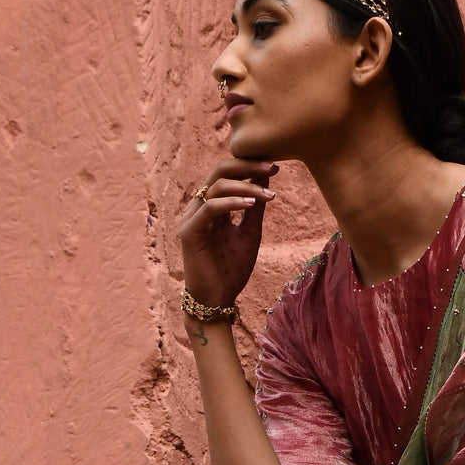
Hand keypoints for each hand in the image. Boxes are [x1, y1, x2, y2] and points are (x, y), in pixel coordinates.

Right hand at [179, 156, 276, 309]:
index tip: (275, 166)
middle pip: (220, 170)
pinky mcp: (189, 231)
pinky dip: (232, 203)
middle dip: (247, 165)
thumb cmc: (231, 269)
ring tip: (268, 195)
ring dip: (246, 186)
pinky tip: (252, 205)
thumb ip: (255, 206)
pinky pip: (210, 208)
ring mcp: (193, 217)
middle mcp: (200, 206)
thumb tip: (266, 177)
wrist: (217, 299)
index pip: (229, 174)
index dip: (250, 166)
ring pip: (216, 186)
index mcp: (213, 205)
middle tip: (272, 167)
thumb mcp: (250, 233)